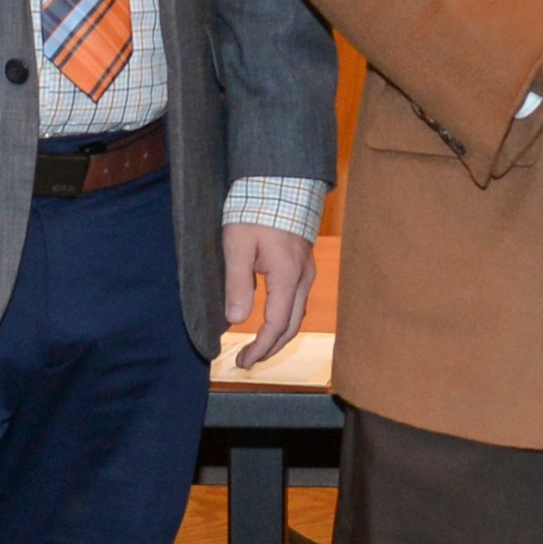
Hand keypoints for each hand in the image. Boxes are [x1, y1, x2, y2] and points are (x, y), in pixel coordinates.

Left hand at [225, 222, 318, 370]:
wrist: (280, 182)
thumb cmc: (256, 209)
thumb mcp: (237, 246)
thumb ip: (238, 284)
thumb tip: (236, 320)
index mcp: (287, 276)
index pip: (276, 325)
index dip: (260, 348)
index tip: (243, 362)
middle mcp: (303, 278)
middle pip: (291, 326)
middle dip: (270, 348)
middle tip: (247, 361)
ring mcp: (306, 271)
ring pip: (297, 314)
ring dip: (278, 335)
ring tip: (257, 346)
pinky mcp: (303, 264)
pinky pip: (298, 300)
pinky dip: (284, 318)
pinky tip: (270, 318)